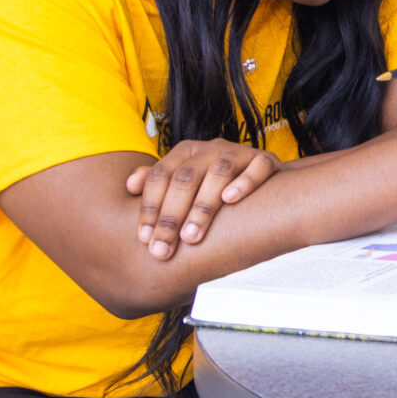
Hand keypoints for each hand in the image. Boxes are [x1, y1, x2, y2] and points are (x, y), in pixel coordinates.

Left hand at [128, 140, 280, 260]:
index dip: (150, 208)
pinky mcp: (266, 160)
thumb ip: (158, 183)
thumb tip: (130, 185)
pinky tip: (231, 200)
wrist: (265, 179)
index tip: (145, 239)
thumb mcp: (185, 182)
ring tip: (192, 237)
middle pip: (185, 178)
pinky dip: (244, 182)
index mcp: (185, 153)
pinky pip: (257, 167)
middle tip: (164, 248)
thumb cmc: (216, 186)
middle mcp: (210, 149)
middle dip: (172, 216)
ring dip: (202, 206)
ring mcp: (238, 153)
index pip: (160, 176)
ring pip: (218, 173)